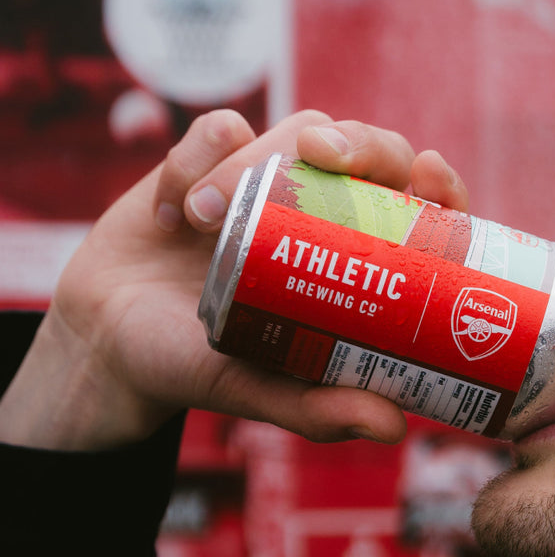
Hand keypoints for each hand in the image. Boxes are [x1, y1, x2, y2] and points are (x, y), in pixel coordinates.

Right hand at [0, 110, 468, 450]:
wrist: (113, 343)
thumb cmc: (205, 369)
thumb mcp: (264, 394)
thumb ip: (321, 411)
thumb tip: (394, 428)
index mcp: (356, 265)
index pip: (420, 211)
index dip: (439, 184)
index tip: (427, 175)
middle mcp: (325, 217)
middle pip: (372, 151)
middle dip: (361, 142)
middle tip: (327, 158)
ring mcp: (272, 184)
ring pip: (299, 131)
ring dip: (255, 159)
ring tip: (203, 220)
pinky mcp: (212, 161)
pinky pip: (220, 128)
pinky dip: (196, 160)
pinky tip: (172, 217)